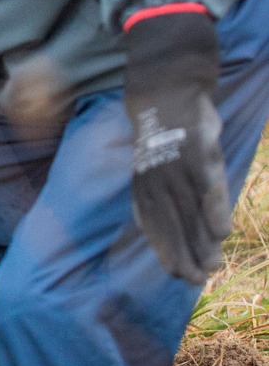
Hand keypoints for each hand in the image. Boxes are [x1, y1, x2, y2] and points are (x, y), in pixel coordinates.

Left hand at [124, 8, 230, 283]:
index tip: (177, 275)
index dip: (165, 250)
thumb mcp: (153, 161)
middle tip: (198, 281)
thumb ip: (155, 192)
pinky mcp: (197, 151)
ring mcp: (176, 165)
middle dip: (184, 254)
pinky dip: (213, 209)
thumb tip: (155, 224)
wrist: (167, 84)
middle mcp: (156, 177)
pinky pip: (206, 186)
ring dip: (201, 241)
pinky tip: (222, 232)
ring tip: (212, 266)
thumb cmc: (164, 129)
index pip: (153, 223)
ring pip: (189, 211)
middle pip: (172, 223)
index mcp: (143, 181)